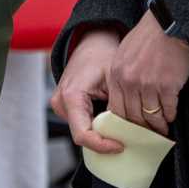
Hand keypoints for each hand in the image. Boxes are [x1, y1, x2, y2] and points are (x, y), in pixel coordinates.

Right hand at [52, 27, 124, 154]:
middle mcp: (60, 102)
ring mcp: (60, 105)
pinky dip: (97, 125)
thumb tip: (129, 132)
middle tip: (127, 139)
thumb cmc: (103, 54)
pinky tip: (111, 120)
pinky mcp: (65, 106)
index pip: (83, 134)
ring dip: (101, 133)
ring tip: (121, 128)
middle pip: (83, 135)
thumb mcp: (116, 79)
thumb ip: (118, 106)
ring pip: (83, 131)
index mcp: (71, 95)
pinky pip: (82, 123)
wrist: (92, 41)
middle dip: (105, 140)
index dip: (103, 145)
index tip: (121, 146)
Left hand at [105, 9, 188, 137]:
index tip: (131, 130)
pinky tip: (172, 116)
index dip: (124, 123)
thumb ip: (122, 73)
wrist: (171, 21)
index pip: (116, 109)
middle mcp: (129, 81)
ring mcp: (148, 85)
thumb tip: (125, 96)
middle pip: (132, 117)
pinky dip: (170, 115)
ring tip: (162, 129)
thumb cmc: (150, 35)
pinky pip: (168, 109)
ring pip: (150, 117)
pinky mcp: (168, 86)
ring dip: (157, 125)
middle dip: (141, 129)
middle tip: (147, 136)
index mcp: (116, 73)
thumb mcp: (126, 52)